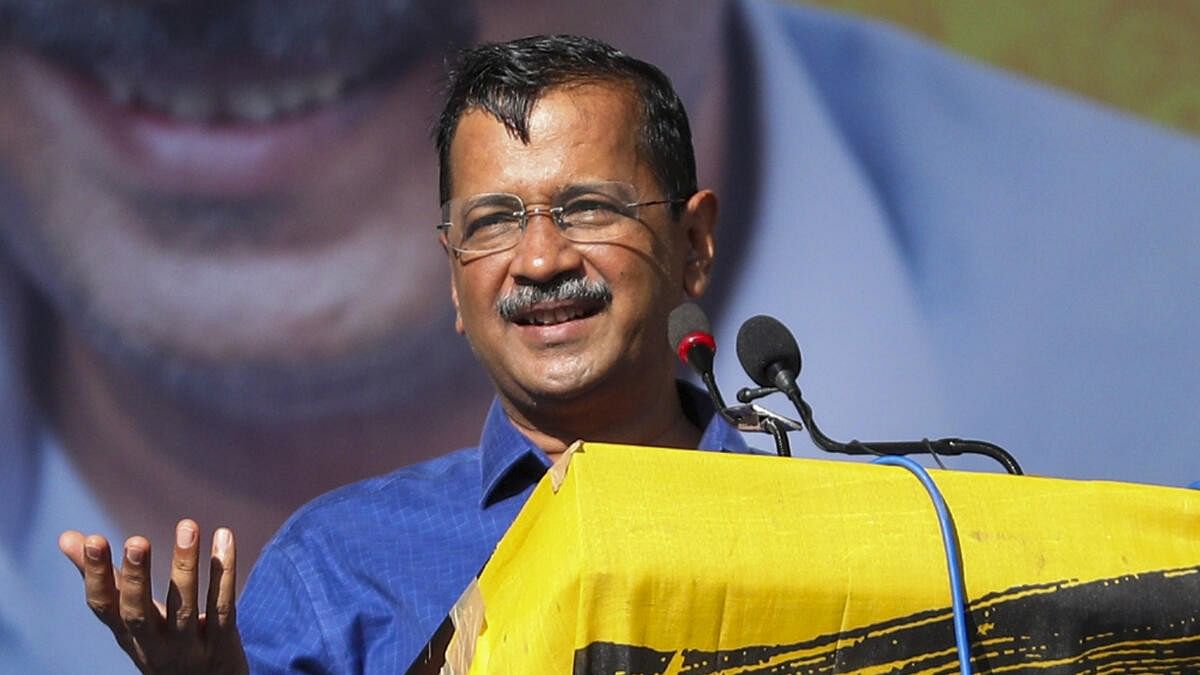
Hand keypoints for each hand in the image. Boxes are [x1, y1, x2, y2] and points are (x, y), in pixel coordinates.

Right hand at [59, 520, 248, 674]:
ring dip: (185, 565)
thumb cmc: (162, 641)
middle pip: (139, 614)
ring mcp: (188, 646)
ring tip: (188, 526)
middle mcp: (154, 644)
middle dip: (136, 578)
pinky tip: (224, 538)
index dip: (96, 576)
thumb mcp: (130, 617)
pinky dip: (223, 573)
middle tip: (136, 541)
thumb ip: (105, 578)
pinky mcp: (222, 641)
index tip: (94, 539)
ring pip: (184, 606)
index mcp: (127, 634)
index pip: (104, 607)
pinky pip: (222, 605)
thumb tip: (68, 536)